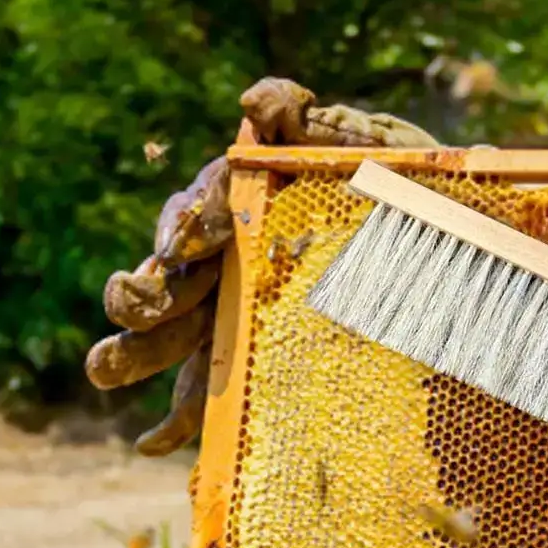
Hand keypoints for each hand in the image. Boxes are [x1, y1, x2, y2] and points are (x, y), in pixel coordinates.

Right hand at [86, 80, 439, 455]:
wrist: (444, 257)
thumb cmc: (394, 194)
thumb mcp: (362, 147)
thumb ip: (306, 120)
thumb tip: (255, 102)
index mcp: (234, 215)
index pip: (188, 220)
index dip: (183, 228)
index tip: (191, 241)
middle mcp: (220, 272)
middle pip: (159, 286)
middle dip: (136, 297)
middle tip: (136, 305)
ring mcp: (230, 325)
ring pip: (165, 343)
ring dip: (128, 354)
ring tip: (102, 370)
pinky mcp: (247, 371)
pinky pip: (201, 401)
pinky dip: (174, 424)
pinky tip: (153, 445)